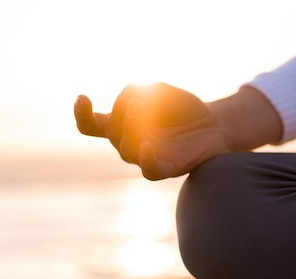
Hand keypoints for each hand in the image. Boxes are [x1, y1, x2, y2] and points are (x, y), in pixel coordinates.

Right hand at [74, 83, 234, 179]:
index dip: (81, 115)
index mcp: (122, 126)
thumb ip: (137, 92)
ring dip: (131, 125)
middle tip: (140, 99)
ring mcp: (145, 157)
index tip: (82, 97)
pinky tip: (147, 146)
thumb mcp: (158, 91)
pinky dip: (146, 159)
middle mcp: (129, 144)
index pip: (91, 126)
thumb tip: (129, 101)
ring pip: (127, 148)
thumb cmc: (182, 109)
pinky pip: (149, 170)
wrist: (214, 125)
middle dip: (121, 113)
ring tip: (142, 106)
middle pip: (112, 132)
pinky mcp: (165, 168)